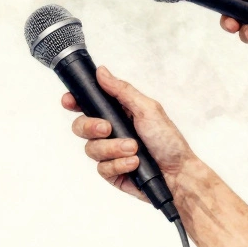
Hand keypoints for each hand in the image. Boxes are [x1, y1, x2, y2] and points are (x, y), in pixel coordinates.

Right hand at [62, 66, 194, 203]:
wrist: (178, 174)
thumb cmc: (168, 140)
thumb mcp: (147, 109)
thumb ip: (122, 91)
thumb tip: (102, 72)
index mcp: (116, 113)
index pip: (86, 105)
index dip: (74, 102)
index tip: (69, 101)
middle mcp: (109, 132)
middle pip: (80, 126)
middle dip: (90, 127)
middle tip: (107, 128)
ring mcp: (108, 153)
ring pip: (90, 149)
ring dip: (113, 148)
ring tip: (134, 149)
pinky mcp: (111, 172)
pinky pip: (101, 168)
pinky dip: (119, 164)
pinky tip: (134, 163)